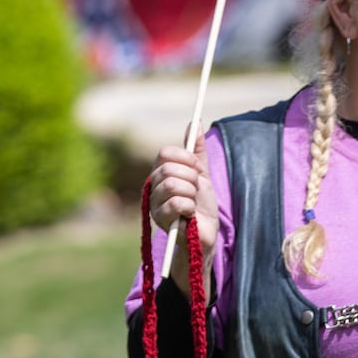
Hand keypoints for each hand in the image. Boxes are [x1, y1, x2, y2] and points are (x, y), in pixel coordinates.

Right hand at [147, 134, 218, 260]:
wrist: (205, 234)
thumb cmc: (202, 205)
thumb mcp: (202, 174)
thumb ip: (197, 151)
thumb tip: (195, 123)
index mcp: (161, 173)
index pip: (165, 152)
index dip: (186, 157)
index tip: (198, 168)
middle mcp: (153, 187)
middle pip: (169, 168)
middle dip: (192, 177)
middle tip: (196, 189)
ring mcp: (154, 203)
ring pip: (172, 185)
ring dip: (192, 193)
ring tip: (193, 203)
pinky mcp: (160, 220)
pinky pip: (176, 203)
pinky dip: (190, 206)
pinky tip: (190, 214)